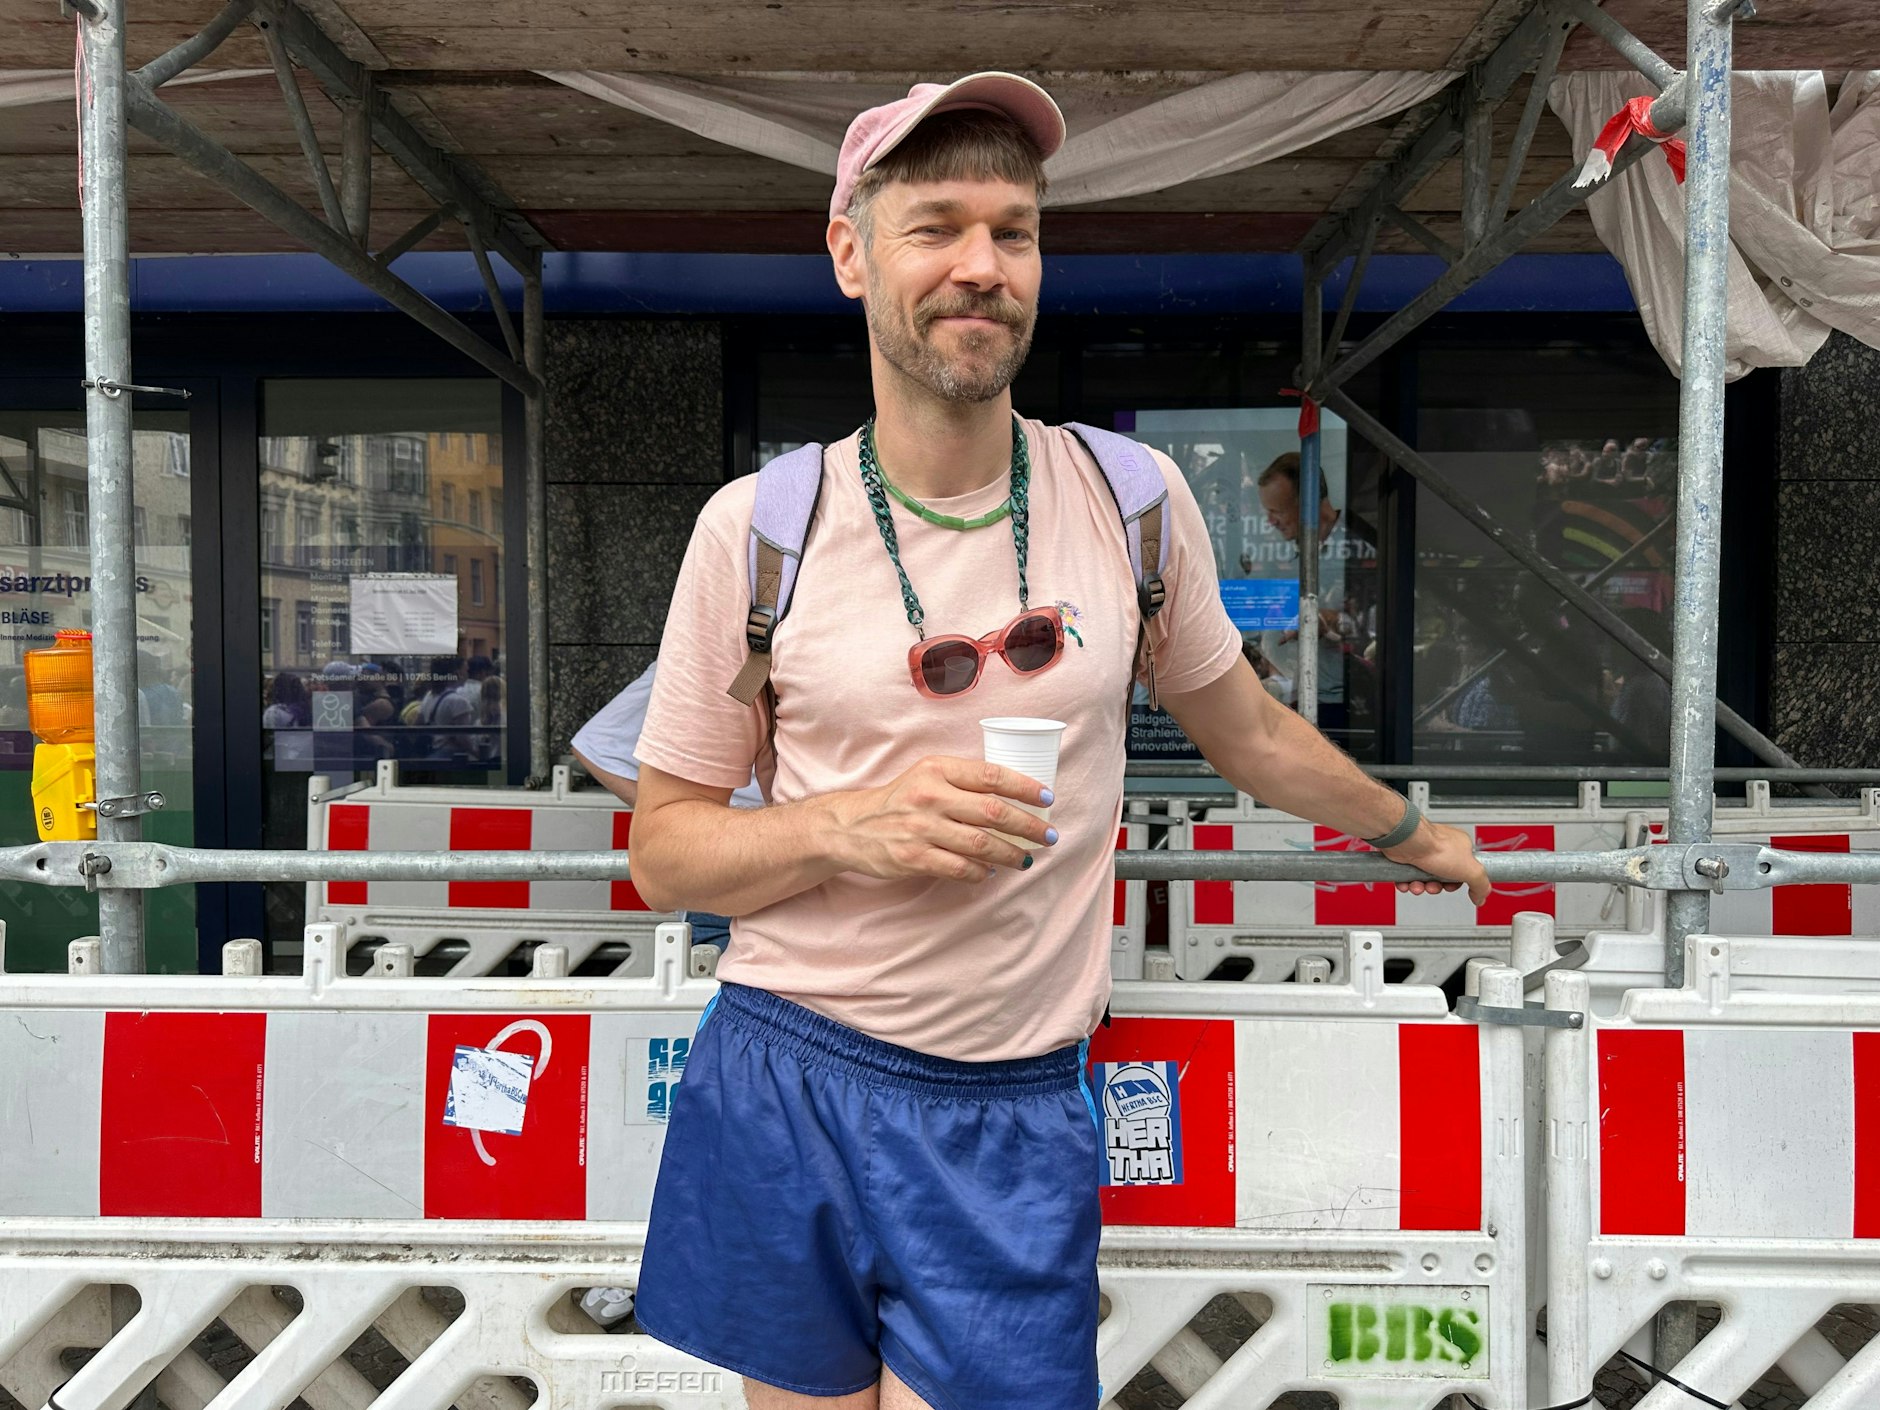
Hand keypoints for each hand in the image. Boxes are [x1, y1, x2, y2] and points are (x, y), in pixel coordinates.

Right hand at [829, 756, 1055, 883]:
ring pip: (981, 844)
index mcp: (937, 769)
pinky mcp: (914, 857)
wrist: (852, 827)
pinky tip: (991, 871)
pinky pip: (960, 868)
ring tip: (1026, 859)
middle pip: (993, 811)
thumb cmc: (900, 800)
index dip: (1024, 787)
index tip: (1047, 799)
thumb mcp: (927, 776)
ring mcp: (921, 828)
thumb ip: (963, 781)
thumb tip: (1014, 797)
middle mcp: (930, 796)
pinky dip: (982, 872)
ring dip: (1011, 854)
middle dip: (1028, 826)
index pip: (991, 775)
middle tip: (1049, 836)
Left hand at [1383, 819, 1491, 905]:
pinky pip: (1408, 876)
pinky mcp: (1407, 857)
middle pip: (1442, 877)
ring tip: (1419, 886)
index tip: (1453, 886)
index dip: (1458, 882)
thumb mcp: (1471, 870)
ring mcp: (1423, 852)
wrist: (1407, 842)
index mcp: (1460, 847)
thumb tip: (1480, 898)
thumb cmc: (1436, 847)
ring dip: (1421, 887)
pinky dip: (1407, 883)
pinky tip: (1407, 884)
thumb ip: (1481, 885)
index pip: (1464, 869)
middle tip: (1433, 886)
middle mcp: (1441, 848)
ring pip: (1424, 878)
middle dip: (1436, 887)